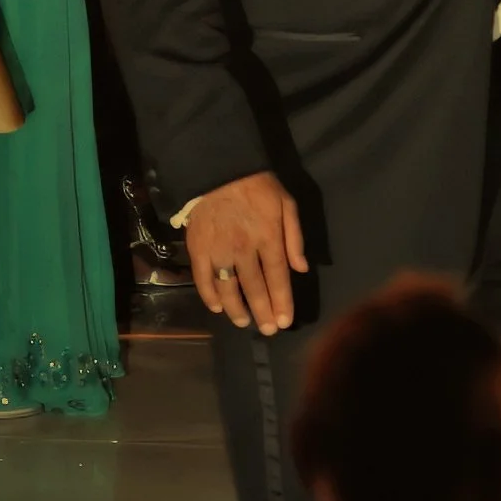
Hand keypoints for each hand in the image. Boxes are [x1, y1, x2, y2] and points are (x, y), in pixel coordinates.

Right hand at [183, 172, 307, 333]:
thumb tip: (302, 269)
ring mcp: (219, 250)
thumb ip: (295, 238)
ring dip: (237, 309)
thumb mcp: (287, 204)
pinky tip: (217, 307)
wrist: (219, 169)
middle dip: (263, 312)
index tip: (285, 321)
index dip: (282, 302)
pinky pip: (203, 279)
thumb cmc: (258, 186)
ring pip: (228, 289)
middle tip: (269, 330)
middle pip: (255, 288)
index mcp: (268, 237)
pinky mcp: (198, 249)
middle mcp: (244, 249)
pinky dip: (209, 296)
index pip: (277, 278)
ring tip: (245, 322)